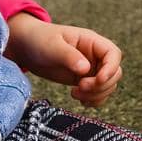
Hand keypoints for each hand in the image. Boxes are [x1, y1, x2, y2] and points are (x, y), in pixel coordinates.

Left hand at [5, 14, 123, 107]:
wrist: (26, 47)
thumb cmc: (40, 40)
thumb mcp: (52, 46)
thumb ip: (69, 56)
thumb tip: (86, 69)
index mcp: (91, 41)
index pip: (113, 54)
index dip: (111, 68)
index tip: (97, 80)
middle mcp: (95, 56)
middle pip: (114, 73)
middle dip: (100, 85)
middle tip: (80, 88)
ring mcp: (90, 69)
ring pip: (107, 86)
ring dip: (96, 94)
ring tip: (74, 93)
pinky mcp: (83, 81)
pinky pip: (97, 93)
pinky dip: (93, 100)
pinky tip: (79, 99)